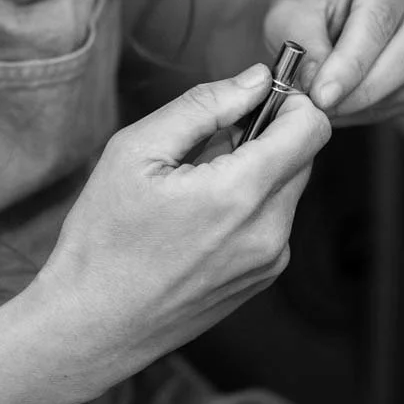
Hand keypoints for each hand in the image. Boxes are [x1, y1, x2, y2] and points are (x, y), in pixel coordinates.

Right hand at [34, 66, 329, 394]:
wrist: (91, 325)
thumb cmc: (104, 236)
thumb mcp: (138, 150)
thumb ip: (205, 105)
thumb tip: (256, 78)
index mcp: (242, 194)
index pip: (313, 127)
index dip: (289, 100)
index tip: (253, 97)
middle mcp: (270, 231)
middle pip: (303, 155)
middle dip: (266, 134)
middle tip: (207, 142)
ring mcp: (270, 261)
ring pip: (288, 187)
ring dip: (256, 170)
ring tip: (195, 183)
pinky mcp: (261, 279)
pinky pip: (274, 220)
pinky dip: (249, 204)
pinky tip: (199, 217)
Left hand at [263, 0, 403, 123]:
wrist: (324, 14)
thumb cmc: (311, 4)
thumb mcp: (290, 13)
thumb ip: (303, 44)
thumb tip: (318, 83)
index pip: (381, 16)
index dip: (352, 61)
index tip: (322, 93)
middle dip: (365, 88)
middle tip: (325, 108)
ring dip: (368, 103)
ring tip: (328, 107)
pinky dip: (379, 110)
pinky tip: (349, 104)